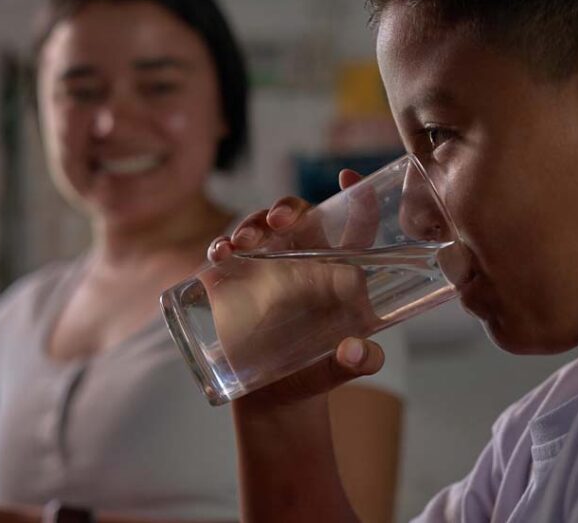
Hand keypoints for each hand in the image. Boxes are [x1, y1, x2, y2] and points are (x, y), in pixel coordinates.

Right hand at [210, 169, 386, 406]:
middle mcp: (307, 261)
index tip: (347, 176)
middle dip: (288, 207)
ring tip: (241, 243)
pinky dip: (222, 244)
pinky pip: (230, 250)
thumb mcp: (340, 370)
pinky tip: (219, 253)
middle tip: (279, 222)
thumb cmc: (316, 375)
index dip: (357, 197)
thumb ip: (358, 362)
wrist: (275, 400)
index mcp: (340, 272)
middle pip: (302, 215)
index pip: (355, 226)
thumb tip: (358, 352)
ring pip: (263, 226)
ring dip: (252, 223)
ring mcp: (271, 267)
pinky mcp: (240, 281)